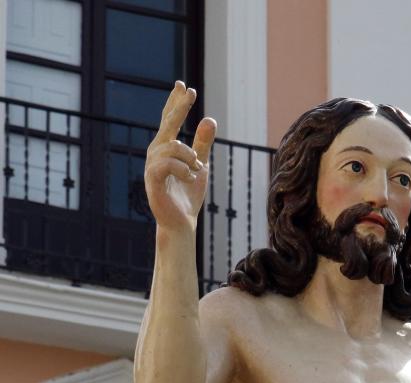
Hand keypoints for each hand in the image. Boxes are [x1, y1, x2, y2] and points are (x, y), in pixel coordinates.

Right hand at [144, 80, 216, 233]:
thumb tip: (209, 119)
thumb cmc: (188, 194)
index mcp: (166, 148)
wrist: (181, 221)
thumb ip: (202, 144)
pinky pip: (168, 164)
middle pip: (167, 124)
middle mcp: (156, 152)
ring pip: (173, 146)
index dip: (175, 102)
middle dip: (179, 107)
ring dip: (190, 156)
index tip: (183, 85)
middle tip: (191, 92)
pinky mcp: (152, 179)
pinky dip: (184, 169)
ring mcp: (152, 165)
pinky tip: (191, 176)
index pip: (169, 120)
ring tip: (197, 169)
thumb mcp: (200, 165)